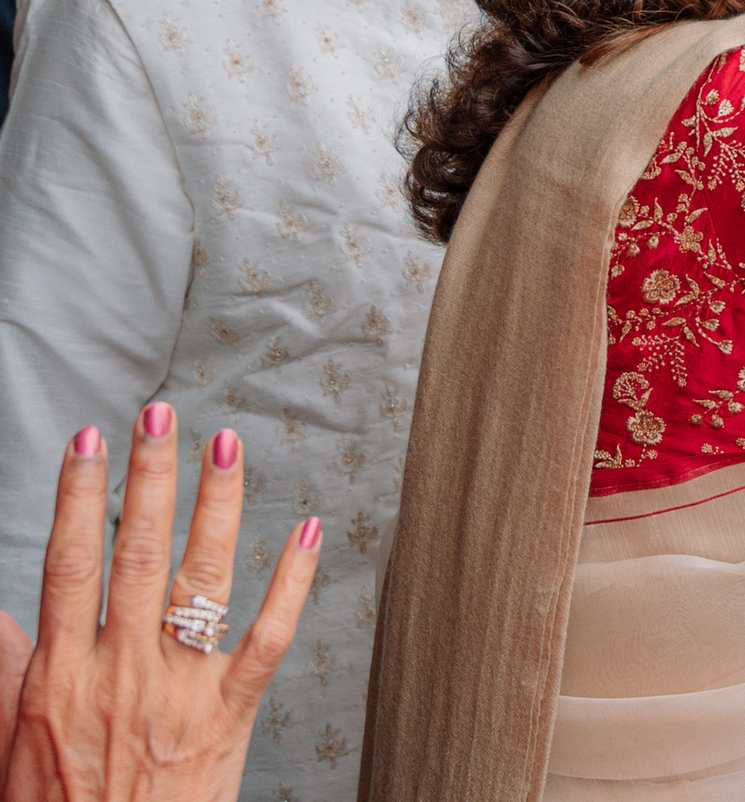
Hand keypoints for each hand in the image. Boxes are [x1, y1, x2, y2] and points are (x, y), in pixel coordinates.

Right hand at [2, 406, 317, 800]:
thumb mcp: (9, 736)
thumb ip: (6, 667)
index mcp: (61, 676)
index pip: (70, 565)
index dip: (80, 499)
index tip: (90, 442)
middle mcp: (121, 673)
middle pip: (137, 556)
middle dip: (151, 478)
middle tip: (162, 414)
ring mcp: (181, 692)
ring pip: (203, 581)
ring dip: (218, 506)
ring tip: (227, 445)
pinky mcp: (231, 717)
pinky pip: (268, 638)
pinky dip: (293, 582)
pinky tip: (309, 530)